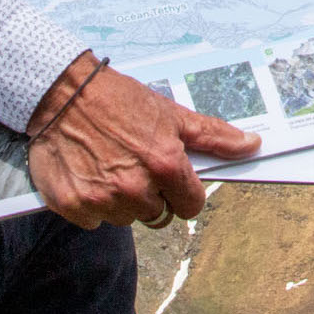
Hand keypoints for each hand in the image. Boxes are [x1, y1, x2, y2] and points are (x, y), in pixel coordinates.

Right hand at [25, 55, 259, 228]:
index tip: (172, 179)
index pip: (191, 206)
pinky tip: (87, 174)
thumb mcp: (171, 114)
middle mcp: (134, 187)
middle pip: (157, 215)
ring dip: (120, 200)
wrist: (61, 92)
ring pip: (125, 219)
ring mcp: (102, 200)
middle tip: (134, 164)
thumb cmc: (119, 100)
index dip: (184, 193)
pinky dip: (91, 203)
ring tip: (108, 165)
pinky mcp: (72, 206)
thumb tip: (252, 145)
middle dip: (151, 194)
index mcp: (164, 164)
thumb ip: (213, 136)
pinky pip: (93, 221)